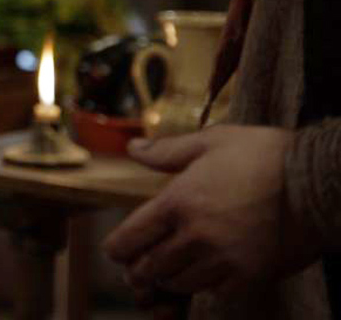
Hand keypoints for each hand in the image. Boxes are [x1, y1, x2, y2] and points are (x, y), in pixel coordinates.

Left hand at [103, 125, 315, 298]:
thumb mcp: (212, 141)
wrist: (319, 181)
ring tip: (167, 272)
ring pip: (178, 283)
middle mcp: (195, 235)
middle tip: (135, 270)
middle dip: (137, 270)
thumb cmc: (265, 155)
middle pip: (148, 268)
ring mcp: (223, 259)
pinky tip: (203, 275)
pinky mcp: (249, 276)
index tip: (115, 251)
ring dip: (168, 279)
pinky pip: (213, 293)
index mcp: (178, 201)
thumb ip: (167, 150)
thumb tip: (133, 149)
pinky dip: (203, 287)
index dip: (116, 249)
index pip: (130, 238)